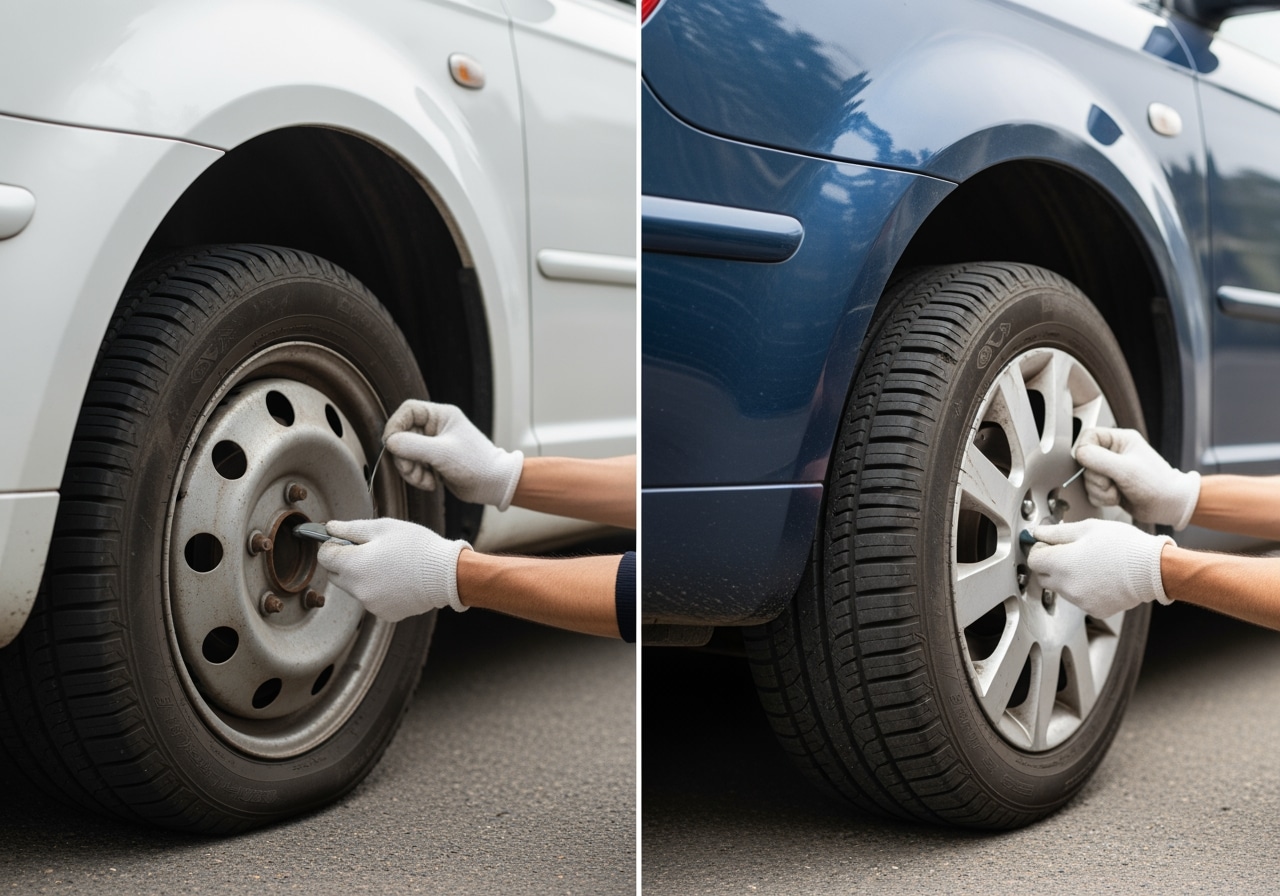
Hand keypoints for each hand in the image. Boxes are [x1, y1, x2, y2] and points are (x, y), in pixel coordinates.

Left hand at [317, 518, 470, 620]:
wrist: (446, 575)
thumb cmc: (417, 547)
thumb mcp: (383, 527)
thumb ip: (351, 528)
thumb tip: (329, 528)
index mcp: (353, 565)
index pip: (323, 556)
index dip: (332, 544)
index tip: (346, 540)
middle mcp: (356, 589)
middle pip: (336, 574)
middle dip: (346, 562)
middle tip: (371, 550)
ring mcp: (370, 604)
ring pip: (355, 587)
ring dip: (364, 576)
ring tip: (391, 564)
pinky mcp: (384, 613)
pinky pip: (373, 599)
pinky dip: (380, 590)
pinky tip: (399, 579)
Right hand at [382, 400, 523, 509]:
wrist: (494, 485)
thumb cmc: (475, 464)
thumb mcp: (442, 453)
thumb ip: (413, 446)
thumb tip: (389, 442)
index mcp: (441, 416)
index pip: (408, 411)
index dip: (395, 425)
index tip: (390, 444)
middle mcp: (435, 427)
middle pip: (403, 435)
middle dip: (404, 456)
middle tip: (411, 471)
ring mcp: (433, 445)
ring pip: (406, 453)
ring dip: (410, 470)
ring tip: (426, 481)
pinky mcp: (433, 461)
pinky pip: (413, 466)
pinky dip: (418, 477)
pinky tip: (432, 483)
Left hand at [1027, 519, 1173, 618]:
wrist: (1153, 570)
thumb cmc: (1123, 545)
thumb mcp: (1087, 528)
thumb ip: (1057, 532)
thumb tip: (1037, 533)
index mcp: (1061, 563)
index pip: (1033, 559)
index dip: (1040, 549)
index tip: (1051, 544)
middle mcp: (1066, 585)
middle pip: (1043, 576)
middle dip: (1051, 564)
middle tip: (1071, 552)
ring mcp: (1079, 600)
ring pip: (1061, 588)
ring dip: (1067, 577)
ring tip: (1091, 564)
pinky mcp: (1093, 610)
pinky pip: (1079, 599)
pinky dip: (1084, 589)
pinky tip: (1100, 578)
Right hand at [1074, 427, 1199, 528]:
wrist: (1169, 507)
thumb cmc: (1157, 484)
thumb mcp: (1126, 469)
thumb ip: (1098, 459)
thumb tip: (1078, 454)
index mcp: (1119, 440)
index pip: (1088, 437)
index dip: (1085, 451)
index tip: (1089, 464)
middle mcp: (1113, 453)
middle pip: (1085, 461)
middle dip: (1096, 478)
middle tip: (1111, 483)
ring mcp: (1110, 470)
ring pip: (1087, 478)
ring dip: (1099, 490)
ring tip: (1117, 492)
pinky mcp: (1108, 486)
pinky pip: (1091, 491)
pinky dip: (1101, 498)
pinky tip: (1116, 498)